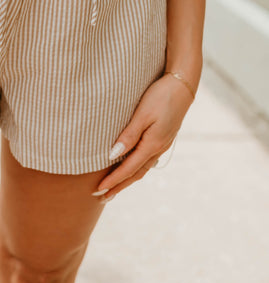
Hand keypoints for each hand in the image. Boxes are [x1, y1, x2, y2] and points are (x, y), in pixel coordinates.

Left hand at [92, 73, 194, 200]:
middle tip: (102, 197)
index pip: (128, 169)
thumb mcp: (142, 114)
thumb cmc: (160, 96)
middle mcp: (158, 148)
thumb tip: (112, 155)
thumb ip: (128, 135)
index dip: (113, 180)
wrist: (183, 85)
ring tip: (114, 187)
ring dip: (127, 179)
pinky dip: (136, 168)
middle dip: (119, 186)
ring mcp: (162, 144)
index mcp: (152, 144)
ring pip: (142, 168)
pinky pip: (147, 159)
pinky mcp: (163, 138)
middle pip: (135, 173)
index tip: (98, 190)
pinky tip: (131, 168)